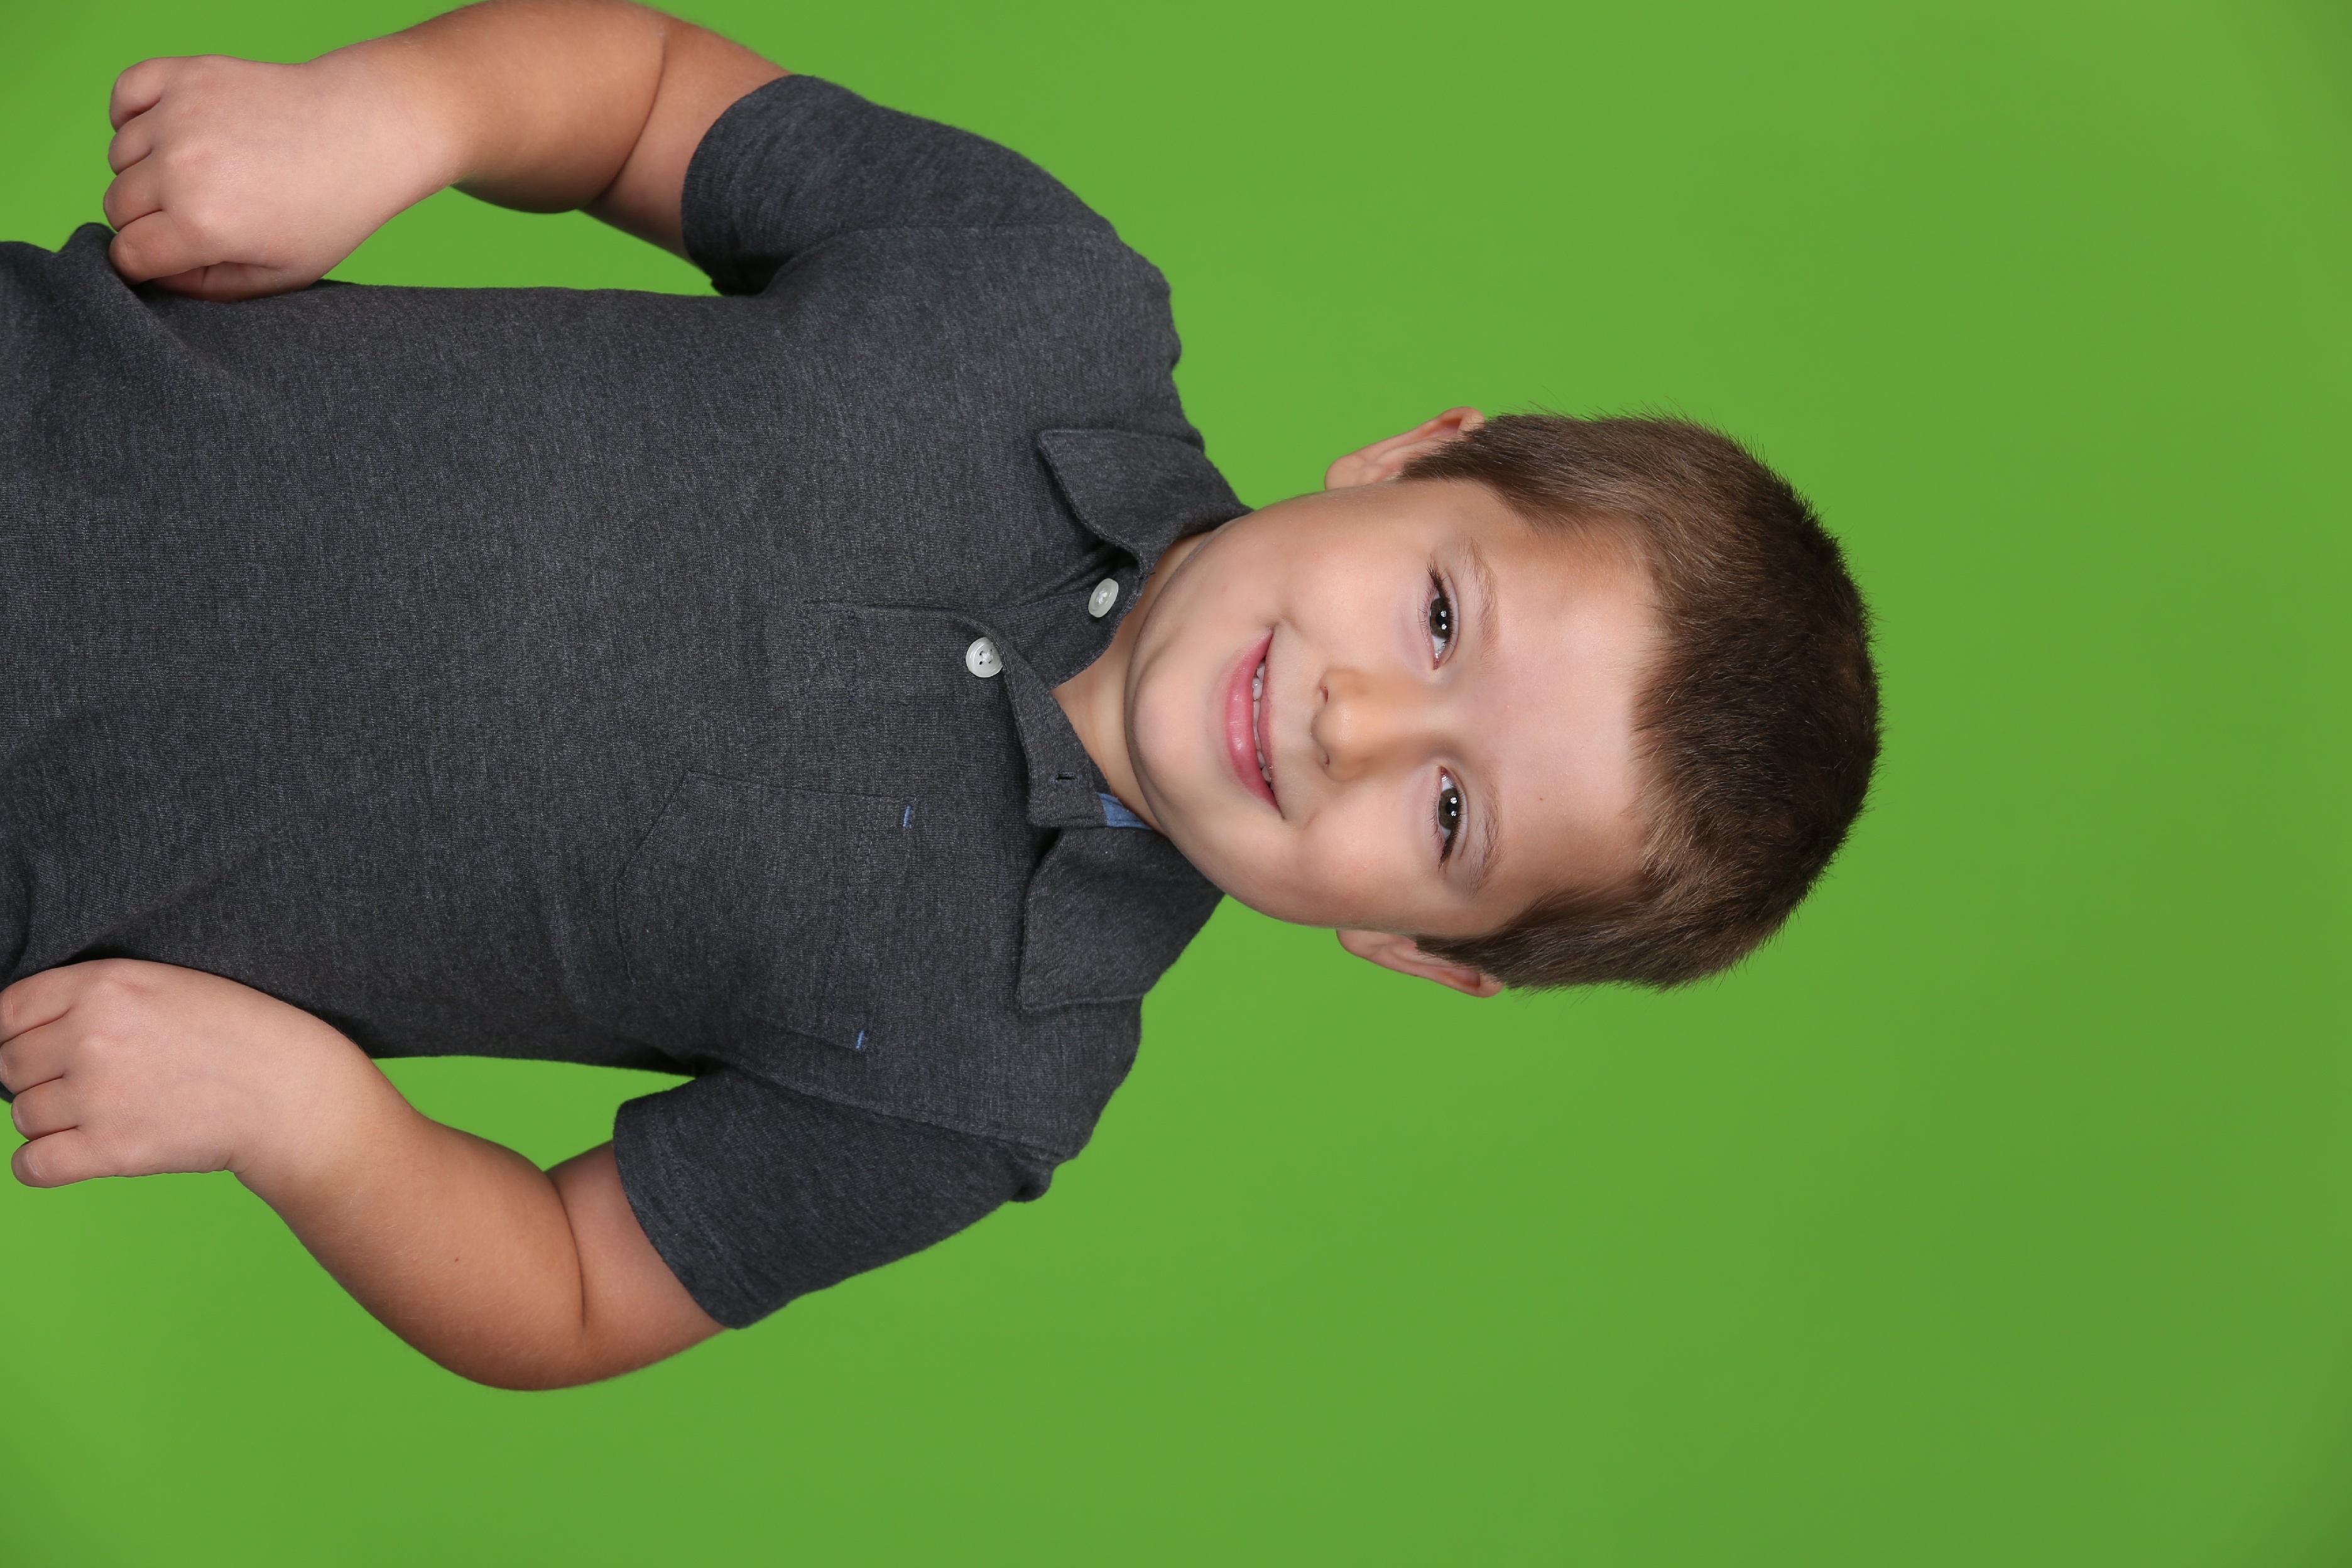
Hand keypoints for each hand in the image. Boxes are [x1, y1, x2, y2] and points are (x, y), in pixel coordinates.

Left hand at [0, 959, 377, 1186]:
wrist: (292, 1093)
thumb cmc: (241, 1035)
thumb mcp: (168, 985)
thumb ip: (96, 997)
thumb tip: (20, 1034)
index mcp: (104, 984)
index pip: (6, 1010)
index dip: (14, 1032)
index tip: (37, 1046)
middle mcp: (91, 1036)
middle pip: (9, 1064)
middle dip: (36, 1076)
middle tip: (86, 1082)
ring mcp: (98, 1095)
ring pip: (21, 1115)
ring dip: (49, 1119)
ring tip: (102, 1112)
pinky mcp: (111, 1149)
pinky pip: (31, 1165)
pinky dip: (40, 1165)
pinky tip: (71, 1152)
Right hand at [103, 51, 454, 300]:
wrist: (367, 133)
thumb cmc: (333, 209)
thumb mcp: (283, 274)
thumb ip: (210, 287)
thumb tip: (156, 277)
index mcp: (203, 225)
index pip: (128, 254)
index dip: (144, 264)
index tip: (167, 257)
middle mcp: (181, 169)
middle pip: (118, 205)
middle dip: (146, 221)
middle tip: (195, 216)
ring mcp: (180, 116)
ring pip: (118, 156)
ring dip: (145, 170)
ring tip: (198, 174)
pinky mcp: (186, 75)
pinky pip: (124, 93)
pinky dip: (131, 114)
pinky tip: (166, 133)